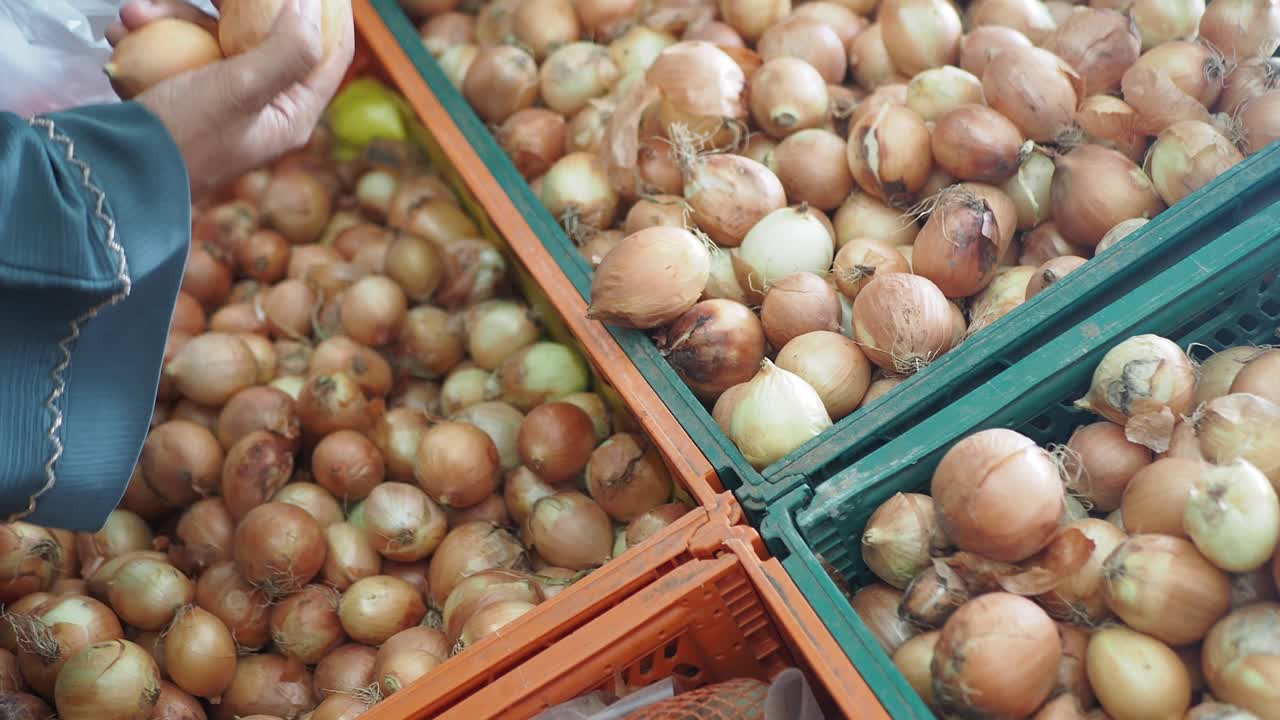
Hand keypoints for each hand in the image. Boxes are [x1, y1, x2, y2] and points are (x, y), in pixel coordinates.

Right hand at [107, 0, 354, 199]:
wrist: (115, 170)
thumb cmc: (184, 133)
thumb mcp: (244, 87)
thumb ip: (290, 49)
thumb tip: (313, 7)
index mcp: (293, 112)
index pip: (332, 53)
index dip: (330, 12)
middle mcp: (265, 106)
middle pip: (266, 34)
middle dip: (226, 4)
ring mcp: (224, 99)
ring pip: (213, 34)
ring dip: (170, 15)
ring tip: (132, 15)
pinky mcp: (187, 93)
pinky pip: (178, 49)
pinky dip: (150, 35)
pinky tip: (122, 33)